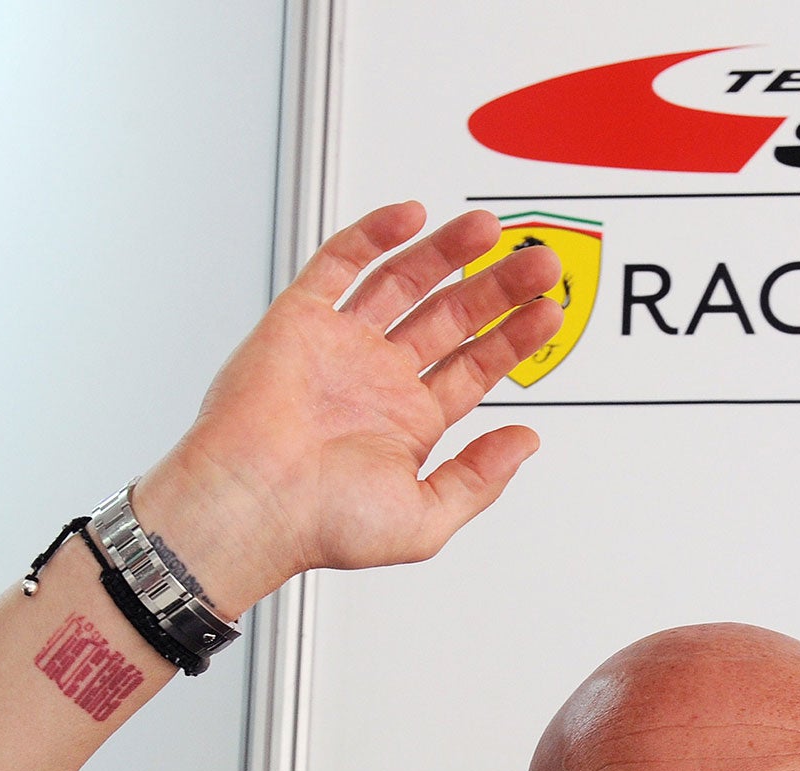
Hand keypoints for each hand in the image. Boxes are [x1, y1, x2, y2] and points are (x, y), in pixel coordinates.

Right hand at [134, 202, 562, 618]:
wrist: (251, 504)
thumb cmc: (322, 524)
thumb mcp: (426, 518)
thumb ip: (481, 479)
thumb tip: (526, 442)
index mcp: (409, 423)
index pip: (475, 367)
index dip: (513, 337)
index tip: (548, 311)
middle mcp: (378, 380)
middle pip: (450, 317)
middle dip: (496, 288)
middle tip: (537, 263)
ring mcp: (341, 346)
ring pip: (404, 282)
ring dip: (448, 253)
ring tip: (489, 229)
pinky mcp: (299, 319)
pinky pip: (341, 263)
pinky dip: (375, 235)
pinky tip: (413, 217)